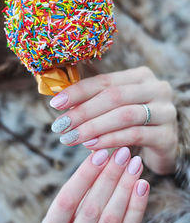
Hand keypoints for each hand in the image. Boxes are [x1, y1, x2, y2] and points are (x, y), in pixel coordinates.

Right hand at [37, 148, 148, 222]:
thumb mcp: (69, 210)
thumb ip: (81, 188)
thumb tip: (98, 150)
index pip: (66, 200)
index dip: (84, 176)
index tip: (100, 153)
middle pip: (91, 208)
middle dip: (109, 176)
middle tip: (122, 153)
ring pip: (111, 218)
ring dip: (125, 187)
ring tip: (135, 163)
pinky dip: (137, 205)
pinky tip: (142, 184)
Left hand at [50, 66, 177, 174]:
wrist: (162, 143)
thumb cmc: (133, 121)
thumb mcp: (116, 106)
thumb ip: (94, 101)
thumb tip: (60, 102)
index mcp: (141, 76)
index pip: (105, 81)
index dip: (78, 91)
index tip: (55, 104)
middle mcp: (156, 88)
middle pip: (113, 97)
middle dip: (82, 112)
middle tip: (60, 126)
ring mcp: (165, 111)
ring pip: (123, 116)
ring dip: (92, 128)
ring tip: (71, 138)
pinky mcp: (167, 135)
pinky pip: (134, 135)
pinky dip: (110, 140)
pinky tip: (91, 146)